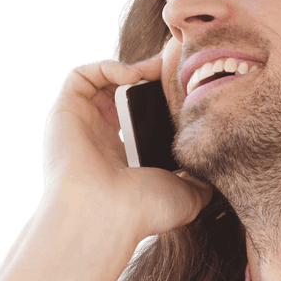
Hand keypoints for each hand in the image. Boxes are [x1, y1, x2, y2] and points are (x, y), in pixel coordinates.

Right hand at [40, 55, 212, 246]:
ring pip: (102, 82)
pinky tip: (132, 75)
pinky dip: (106, 66)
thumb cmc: (144, 210)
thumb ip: (202, 181)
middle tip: (172, 72)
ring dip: (129, 68)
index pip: (141, 120)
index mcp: (125, 159)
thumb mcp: (187, 195)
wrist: (107, 214)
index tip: (184, 91)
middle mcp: (100, 140)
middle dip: (148, 79)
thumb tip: (215, 171)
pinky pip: (80, 76)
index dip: (161, 101)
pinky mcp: (65, 111)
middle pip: (123, 96)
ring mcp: (82, 125)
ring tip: (154, 71)